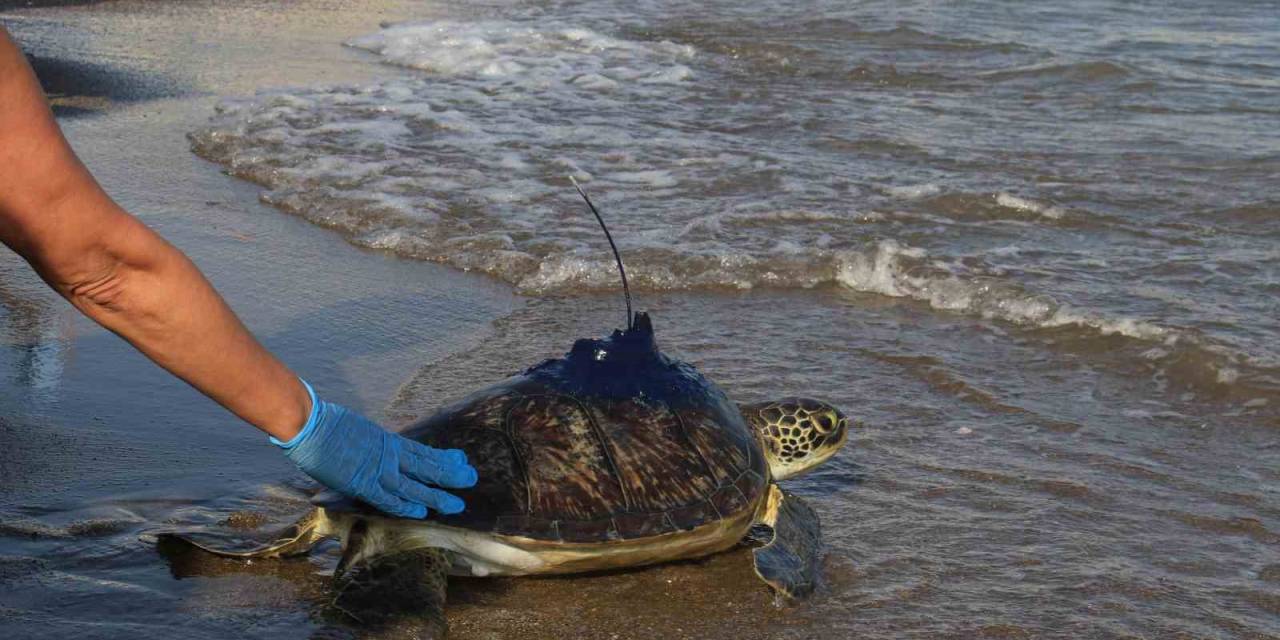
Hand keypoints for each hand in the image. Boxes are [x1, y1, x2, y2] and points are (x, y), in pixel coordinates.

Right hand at [271, 380, 477, 517]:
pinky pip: (387, 497)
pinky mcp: (362, 482)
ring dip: (435, 495)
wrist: (310, 423)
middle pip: (426, 466)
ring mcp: (377, 468)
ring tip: (456, 504)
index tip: (460, 459)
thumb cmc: (327, 425)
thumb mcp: (359, 431)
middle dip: (449, 474)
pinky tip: (421, 511)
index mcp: (387, 441)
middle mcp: (388, 454)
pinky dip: (404, 504)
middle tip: (471, 479)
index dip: (442, 457)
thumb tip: (374, 448)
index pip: (422, 451)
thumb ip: (371, 444)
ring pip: (413, 485)